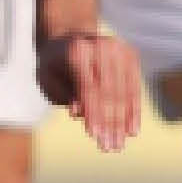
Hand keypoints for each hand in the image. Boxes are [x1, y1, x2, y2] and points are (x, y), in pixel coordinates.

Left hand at [36, 28, 140, 152]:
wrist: (71, 35)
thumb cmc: (54, 63)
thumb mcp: (47, 77)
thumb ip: (61, 94)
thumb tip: (79, 112)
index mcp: (78, 50)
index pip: (88, 88)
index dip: (92, 112)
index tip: (94, 135)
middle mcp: (102, 47)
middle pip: (109, 92)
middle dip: (110, 123)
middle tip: (109, 147)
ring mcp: (120, 50)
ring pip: (123, 93)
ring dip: (122, 122)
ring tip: (119, 144)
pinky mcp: (131, 56)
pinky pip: (134, 88)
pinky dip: (133, 111)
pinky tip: (132, 131)